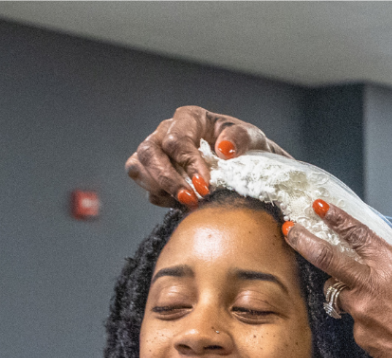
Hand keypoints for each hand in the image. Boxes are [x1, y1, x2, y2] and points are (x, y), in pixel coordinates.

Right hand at [125, 106, 287, 207]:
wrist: (250, 166)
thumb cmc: (248, 148)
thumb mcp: (253, 138)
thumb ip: (240, 138)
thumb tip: (224, 149)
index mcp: (190, 119)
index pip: (176, 139)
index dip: (188, 163)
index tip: (205, 186)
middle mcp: (167, 131)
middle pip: (149, 152)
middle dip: (168, 179)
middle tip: (191, 200)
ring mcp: (158, 152)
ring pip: (138, 167)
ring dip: (159, 188)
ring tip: (186, 203)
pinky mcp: (156, 174)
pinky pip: (147, 186)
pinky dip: (161, 198)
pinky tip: (183, 204)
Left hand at [283, 201, 391, 357]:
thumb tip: (382, 272)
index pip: (357, 234)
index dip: (336, 218)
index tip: (318, 206)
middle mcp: (372, 285)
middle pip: (327, 258)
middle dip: (304, 241)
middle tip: (288, 230)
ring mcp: (362, 312)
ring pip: (344, 295)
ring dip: (353, 296)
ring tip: (385, 311)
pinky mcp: (360, 336)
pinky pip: (357, 324)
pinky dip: (370, 325)